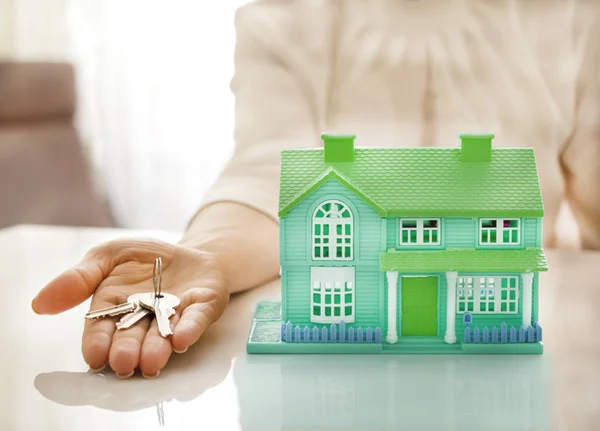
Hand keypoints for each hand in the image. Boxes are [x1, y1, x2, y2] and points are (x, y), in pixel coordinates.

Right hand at [32, 239, 229, 377]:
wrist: (189, 252)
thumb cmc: (144, 259)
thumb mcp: (107, 256)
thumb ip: (79, 278)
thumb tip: (40, 304)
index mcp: (116, 307)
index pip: (103, 328)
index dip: (98, 342)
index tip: (95, 355)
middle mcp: (145, 318)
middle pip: (133, 337)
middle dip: (127, 351)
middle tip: (122, 365)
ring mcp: (177, 314)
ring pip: (164, 335)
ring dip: (157, 348)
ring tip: (151, 361)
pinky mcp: (203, 306)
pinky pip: (197, 319)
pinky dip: (190, 329)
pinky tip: (182, 339)